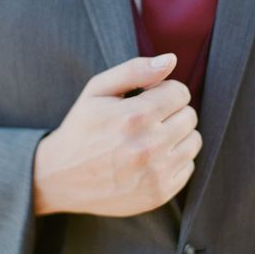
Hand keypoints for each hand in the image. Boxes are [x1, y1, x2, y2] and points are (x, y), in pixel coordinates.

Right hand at [33, 54, 201, 217]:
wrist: (60, 177)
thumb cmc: (82, 128)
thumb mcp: (97, 90)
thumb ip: (135, 70)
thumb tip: (171, 59)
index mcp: (134, 116)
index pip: (180, 92)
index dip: (165, 91)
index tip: (149, 98)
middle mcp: (148, 146)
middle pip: (190, 116)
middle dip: (172, 112)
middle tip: (148, 120)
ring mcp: (155, 174)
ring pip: (194, 141)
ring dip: (177, 136)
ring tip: (151, 138)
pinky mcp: (159, 194)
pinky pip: (189, 167)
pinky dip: (175, 160)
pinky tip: (152, 160)